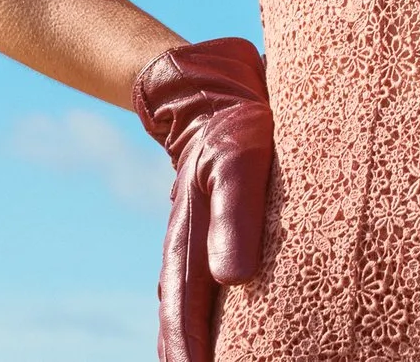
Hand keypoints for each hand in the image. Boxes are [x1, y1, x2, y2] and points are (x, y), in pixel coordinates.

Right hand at [133, 36, 275, 361]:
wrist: (218, 85)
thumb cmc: (236, 121)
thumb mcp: (239, 160)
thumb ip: (235, 214)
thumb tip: (234, 278)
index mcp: (189, 243)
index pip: (185, 315)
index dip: (189, 352)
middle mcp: (188, 251)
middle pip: (179, 321)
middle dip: (185, 356)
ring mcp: (197, 243)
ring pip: (189, 308)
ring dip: (191, 343)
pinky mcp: (215, 233)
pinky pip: (206, 290)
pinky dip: (205, 321)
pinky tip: (217, 337)